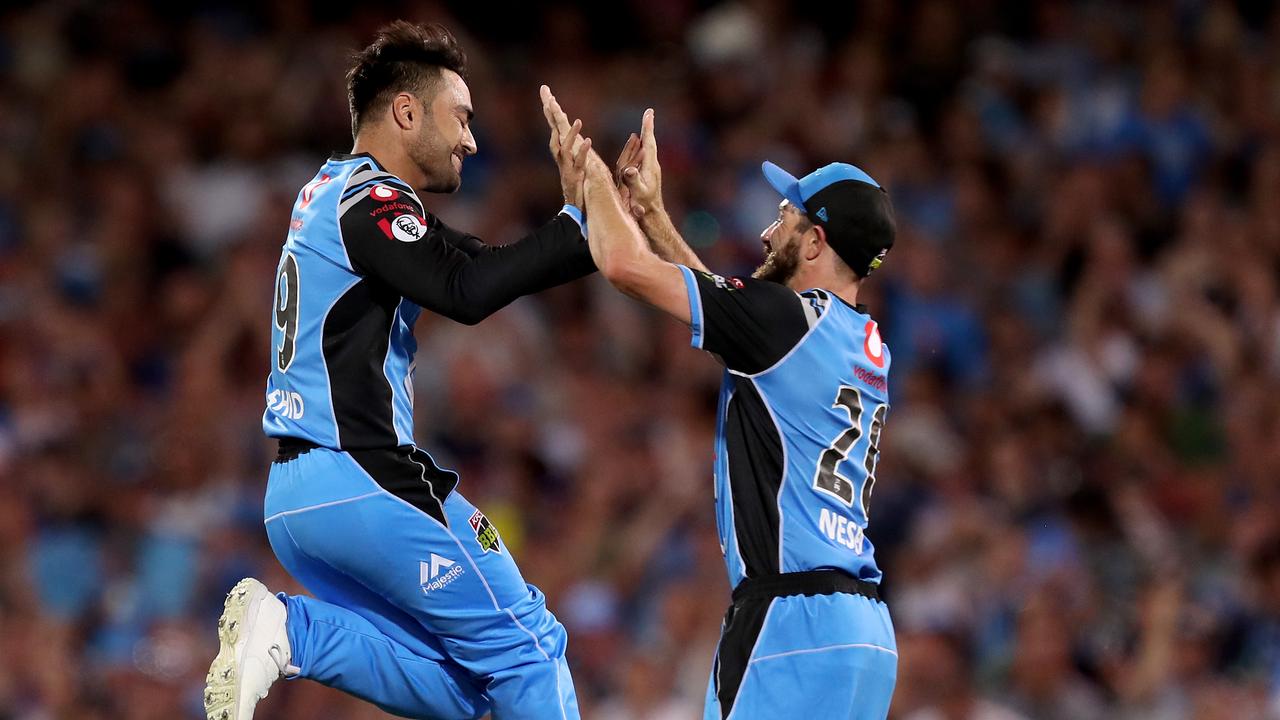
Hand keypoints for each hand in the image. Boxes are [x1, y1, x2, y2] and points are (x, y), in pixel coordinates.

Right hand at [541, 85, 591, 207]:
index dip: (552, 111)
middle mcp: (562, 157)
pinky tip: (588, 141)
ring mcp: (567, 167)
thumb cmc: (579, 186)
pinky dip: (583, 153)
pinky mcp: (576, 178)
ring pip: (565, 148)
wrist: (575, 210)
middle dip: (550, 114)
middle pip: (554, 132)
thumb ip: (578, 149)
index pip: (556, 127)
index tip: (548, 95)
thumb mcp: (579, 163)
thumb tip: (580, 136)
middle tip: (547, 96)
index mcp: (563, 151)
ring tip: (579, 121)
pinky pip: (579, 163)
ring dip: (571, 134)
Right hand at [615, 108, 662, 218]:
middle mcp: (652, 165)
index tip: (649, 113)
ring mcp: (650, 170)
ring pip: (647, 149)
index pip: (648, 142)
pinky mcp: (648, 175)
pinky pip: (644, 156)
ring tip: (645, 125)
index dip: (647, 127)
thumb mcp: (637, 193)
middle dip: (648, 127)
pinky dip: (642, 148)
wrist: (652, 216)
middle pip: (650, 142)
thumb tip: (628, 169)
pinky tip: (641, 148)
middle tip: (649, 113)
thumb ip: (633, 180)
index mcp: (650, 166)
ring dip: (646, 136)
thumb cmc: (644, 206)